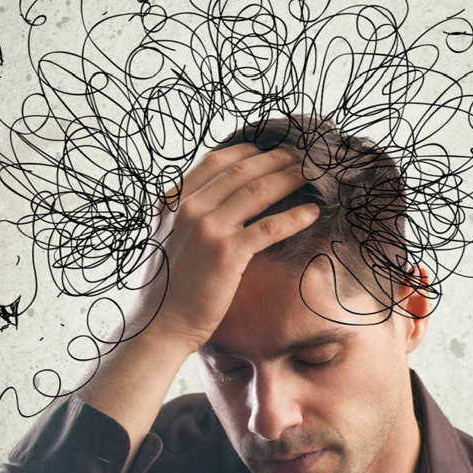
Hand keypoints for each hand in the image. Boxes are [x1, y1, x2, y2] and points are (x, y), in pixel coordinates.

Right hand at [130, 143, 319, 352]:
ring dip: (289, 179)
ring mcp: (208, 229)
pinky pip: (269, 227)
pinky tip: (312, 213)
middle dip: (276, 160)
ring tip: (312, 175)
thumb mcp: (168, 239)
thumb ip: (188, 217)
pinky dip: (294, 217)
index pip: (215, 161)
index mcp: (174, 202)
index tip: (270, 148)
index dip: (247, 149)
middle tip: (302, 156)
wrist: (159, 325)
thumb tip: (218, 202)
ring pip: (257, 192)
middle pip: (241, 171)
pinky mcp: (227, 253)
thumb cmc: (167, 288)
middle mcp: (190, 209)